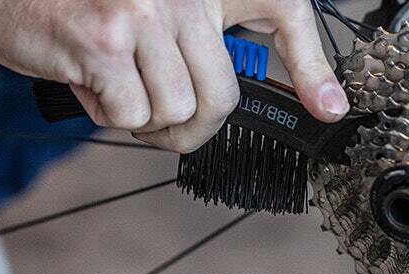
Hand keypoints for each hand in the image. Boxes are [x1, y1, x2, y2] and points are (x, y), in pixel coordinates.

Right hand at [0, 0, 349, 152]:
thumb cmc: (79, 4)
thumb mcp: (152, 10)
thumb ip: (193, 46)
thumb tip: (221, 104)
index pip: (284, 12)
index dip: (313, 66)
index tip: (330, 107)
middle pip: (222, 96)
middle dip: (194, 127)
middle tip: (165, 122)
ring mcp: (146, 14)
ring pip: (178, 110)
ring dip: (145, 117)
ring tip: (115, 84)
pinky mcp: (106, 42)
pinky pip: (132, 115)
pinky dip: (109, 113)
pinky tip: (89, 80)